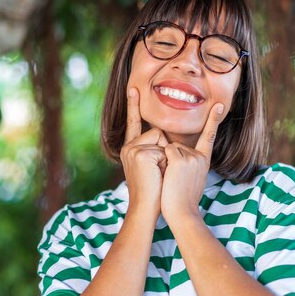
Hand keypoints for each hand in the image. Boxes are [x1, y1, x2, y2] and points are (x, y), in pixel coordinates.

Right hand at [120, 88, 167, 215]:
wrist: (146, 207)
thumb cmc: (153, 190)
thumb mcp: (152, 166)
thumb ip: (155, 150)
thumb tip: (165, 138)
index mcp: (130, 148)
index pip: (134, 123)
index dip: (133, 105)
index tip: (133, 88)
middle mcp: (128, 146)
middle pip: (157, 132)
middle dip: (165, 150)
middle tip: (157, 172)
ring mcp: (132, 149)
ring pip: (161, 138)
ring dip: (166, 156)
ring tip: (157, 174)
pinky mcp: (139, 154)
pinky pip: (163, 148)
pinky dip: (165, 162)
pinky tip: (156, 174)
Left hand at [161, 103, 224, 226]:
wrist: (182, 213)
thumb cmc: (183, 200)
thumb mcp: (192, 179)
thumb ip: (188, 163)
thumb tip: (175, 152)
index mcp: (204, 160)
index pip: (209, 136)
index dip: (214, 120)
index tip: (218, 105)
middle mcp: (200, 156)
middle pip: (177, 145)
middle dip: (170, 159)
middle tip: (174, 180)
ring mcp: (191, 157)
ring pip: (169, 147)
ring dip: (165, 161)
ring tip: (172, 180)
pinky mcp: (180, 160)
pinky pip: (164, 151)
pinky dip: (161, 161)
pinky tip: (168, 176)